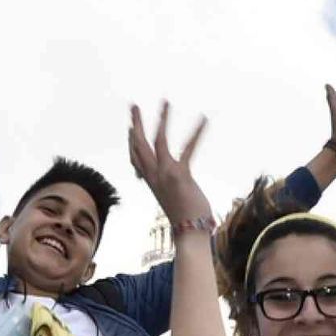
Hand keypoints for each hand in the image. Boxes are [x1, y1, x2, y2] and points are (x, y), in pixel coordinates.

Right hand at [127, 102, 211, 229]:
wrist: (189, 233)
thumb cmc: (185, 219)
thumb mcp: (172, 200)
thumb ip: (170, 190)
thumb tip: (173, 189)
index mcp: (151, 181)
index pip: (136, 159)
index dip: (131, 143)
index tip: (130, 128)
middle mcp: (154, 176)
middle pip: (138, 146)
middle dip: (136, 124)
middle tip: (134, 106)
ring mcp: (165, 174)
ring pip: (157, 141)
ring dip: (162, 119)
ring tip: (165, 101)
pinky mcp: (180, 175)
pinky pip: (187, 149)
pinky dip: (197, 133)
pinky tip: (204, 119)